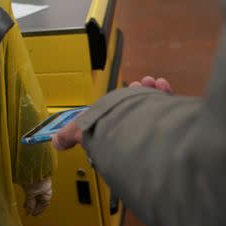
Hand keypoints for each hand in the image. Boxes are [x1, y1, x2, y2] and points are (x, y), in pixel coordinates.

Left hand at [24, 177, 51, 215]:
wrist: (32, 166)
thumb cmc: (35, 179)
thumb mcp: (31, 194)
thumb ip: (30, 203)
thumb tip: (29, 211)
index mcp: (47, 193)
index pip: (44, 205)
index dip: (38, 210)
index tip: (32, 214)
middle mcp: (45, 189)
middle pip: (39, 200)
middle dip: (33, 205)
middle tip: (27, 210)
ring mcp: (40, 184)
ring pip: (35, 195)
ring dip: (30, 200)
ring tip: (24, 204)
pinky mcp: (34, 180)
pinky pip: (32, 189)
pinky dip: (28, 194)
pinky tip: (25, 194)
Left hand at [52, 75, 173, 150]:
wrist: (134, 132)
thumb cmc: (110, 132)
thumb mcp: (81, 130)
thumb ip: (69, 134)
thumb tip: (57, 142)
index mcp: (118, 133)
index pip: (122, 115)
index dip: (122, 100)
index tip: (126, 87)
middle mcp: (136, 131)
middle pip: (138, 107)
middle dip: (138, 92)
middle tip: (139, 83)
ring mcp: (153, 127)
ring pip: (153, 105)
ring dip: (151, 91)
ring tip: (151, 82)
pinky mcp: (169, 125)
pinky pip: (167, 107)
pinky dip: (164, 94)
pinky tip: (161, 86)